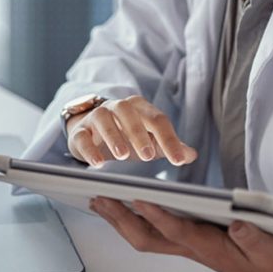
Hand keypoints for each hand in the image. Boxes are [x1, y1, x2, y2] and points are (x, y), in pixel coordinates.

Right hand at [66, 95, 197, 166]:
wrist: (91, 130)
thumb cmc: (126, 135)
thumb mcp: (149, 140)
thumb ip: (169, 146)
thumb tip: (191, 155)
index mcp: (140, 108)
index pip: (157, 120)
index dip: (169, 140)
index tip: (179, 161)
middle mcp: (118, 108)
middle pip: (129, 114)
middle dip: (140, 134)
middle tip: (148, 156)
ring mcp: (97, 117)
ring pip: (104, 120)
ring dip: (114, 137)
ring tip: (123, 156)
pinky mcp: (80, 131)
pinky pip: (82, 136)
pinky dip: (89, 149)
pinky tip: (97, 163)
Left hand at [89, 197, 272, 271]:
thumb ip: (256, 238)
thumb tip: (238, 223)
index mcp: (213, 248)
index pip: (180, 231)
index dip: (159, 215)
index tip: (140, 198)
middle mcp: (195, 248)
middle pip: (149, 237)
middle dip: (122, 219)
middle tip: (98, 198)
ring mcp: (190, 246)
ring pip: (147, 236)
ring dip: (121, 220)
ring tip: (99, 201)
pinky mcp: (192, 241)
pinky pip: (155, 232)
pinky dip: (135, 219)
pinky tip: (125, 208)